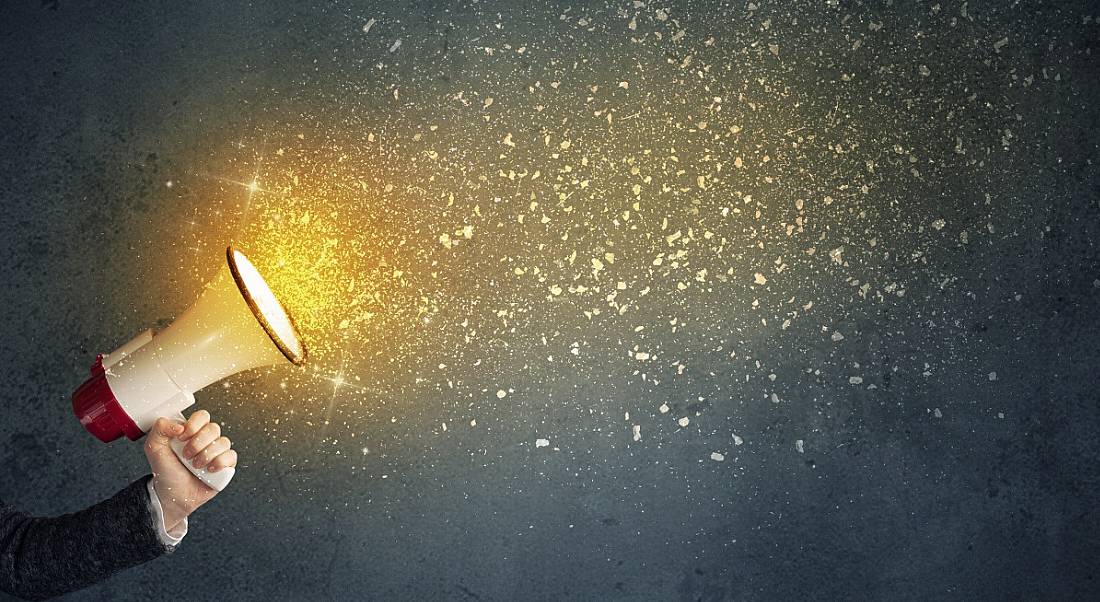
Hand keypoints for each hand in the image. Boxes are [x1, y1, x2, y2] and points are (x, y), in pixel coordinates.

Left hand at [143, 410, 236, 530]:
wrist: (172, 495)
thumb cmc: (165, 471)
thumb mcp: (154, 448)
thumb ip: (160, 428)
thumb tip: (179, 425)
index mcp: (191, 431)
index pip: (202, 416)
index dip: (193, 425)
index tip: (181, 438)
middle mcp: (206, 439)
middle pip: (213, 428)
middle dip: (197, 444)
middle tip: (186, 456)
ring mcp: (217, 452)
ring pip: (223, 442)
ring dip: (206, 455)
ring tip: (195, 466)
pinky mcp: (226, 465)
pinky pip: (231, 456)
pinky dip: (219, 463)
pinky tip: (208, 470)